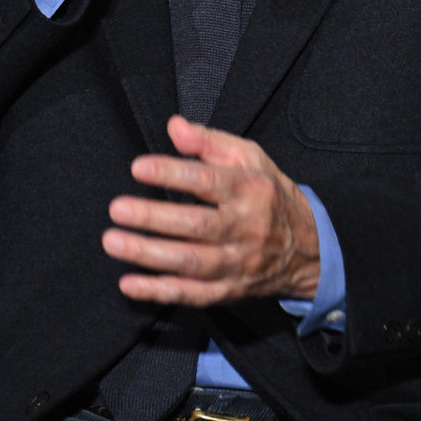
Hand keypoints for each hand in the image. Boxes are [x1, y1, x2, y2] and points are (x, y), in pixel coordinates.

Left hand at [102, 116, 320, 307]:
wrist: (307, 249)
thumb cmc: (269, 195)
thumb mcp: (250, 157)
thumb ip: (209, 141)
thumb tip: (174, 126)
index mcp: (249, 190)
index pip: (208, 181)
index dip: (172, 174)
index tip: (138, 167)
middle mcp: (244, 228)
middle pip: (196, 225)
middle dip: (153, 218)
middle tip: (117, 209)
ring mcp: (236, 264)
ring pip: (191, 263)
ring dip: (149, 255)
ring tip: (113, 242)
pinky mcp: (228, 291)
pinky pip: (191, 294)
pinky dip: (159, 291)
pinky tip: (129, 284)